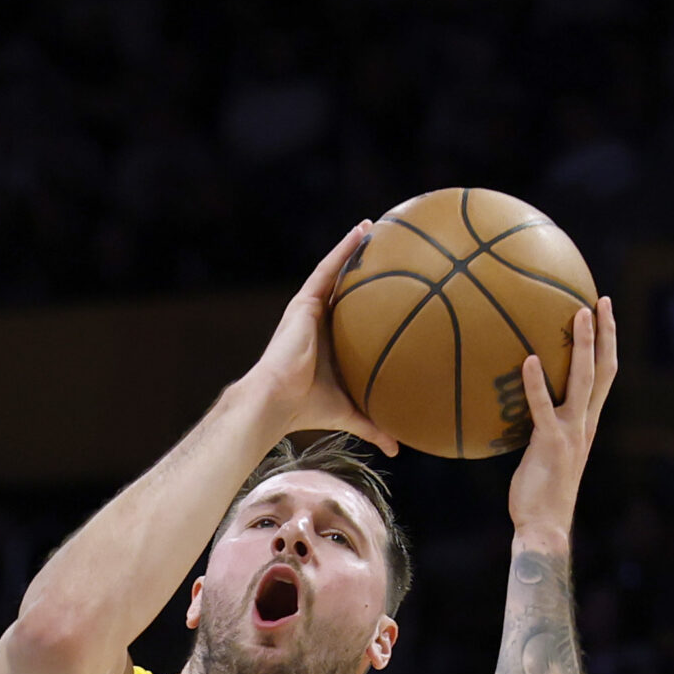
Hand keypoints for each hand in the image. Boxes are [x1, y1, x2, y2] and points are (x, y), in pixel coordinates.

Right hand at [240, 224, 401, 453]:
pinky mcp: (303, 302)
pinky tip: (362, 230)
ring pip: (335, 271)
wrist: (275, 401)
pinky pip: (327, 269)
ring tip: (375, 225)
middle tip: (389, 246)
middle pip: (344, 287)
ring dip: (354, 248)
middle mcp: (318, 322)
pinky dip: (344, 249)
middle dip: (363, 266)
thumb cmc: (306, 409)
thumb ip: (373, 424)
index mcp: (328, 343)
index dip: (369, 298)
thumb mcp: (350, 412)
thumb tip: (398, 447)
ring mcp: (309, 310)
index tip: (390, 284)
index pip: (351, 315)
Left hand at [508, 299, 617, 539]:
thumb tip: (516, 409)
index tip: (603, 315)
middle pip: (604, 369)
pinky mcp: (550, 443)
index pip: (604, 376)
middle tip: (600, 300)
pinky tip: (526, 359)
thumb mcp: (541, 453)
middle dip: (605, 333)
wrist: (544, 525)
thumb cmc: (537, 492)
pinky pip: (543, 407)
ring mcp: (571, 431)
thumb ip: (539, 428)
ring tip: (578, 312)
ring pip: (584, 379)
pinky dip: (536, 383)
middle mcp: (585, 423)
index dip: (607, 344)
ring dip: (584, 345)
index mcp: (586, 423)